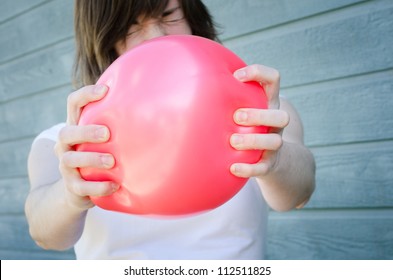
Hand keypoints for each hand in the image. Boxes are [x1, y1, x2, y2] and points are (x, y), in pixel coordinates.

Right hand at [54, 85, 118, 208]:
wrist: (76, 191)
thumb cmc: (97, 156)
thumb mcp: (103, 140)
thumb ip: (116, 125)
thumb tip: (149, 104)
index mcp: (74, 127)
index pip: (73, 104)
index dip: (86, 95)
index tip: (105, 90)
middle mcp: (65, 145)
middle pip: (66, 133)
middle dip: (86, 132)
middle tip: (107, 133)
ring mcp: (66, 166)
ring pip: (70, 160)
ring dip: (92, 159)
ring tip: (112, 162)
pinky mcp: (71, 186)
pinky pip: (81, 187)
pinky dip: (98, 187)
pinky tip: (115, 185)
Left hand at [230, 64, 288, 177]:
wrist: (269, 159)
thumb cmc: (246, 126)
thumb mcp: (241, 107)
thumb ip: (226, 95)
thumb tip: (187, 79)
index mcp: (268, 103)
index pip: (273, 79)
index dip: (259, 73)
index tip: (237, 76)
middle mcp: (274, 123)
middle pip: (281, 115)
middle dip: (259, 115)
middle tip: (236, 116)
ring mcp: (274, 144)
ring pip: (275, 141)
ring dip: (254, 141)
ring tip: (233, 141)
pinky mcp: (269, 164)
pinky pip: (263, 168)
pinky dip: (249, 168)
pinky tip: (232, 167)